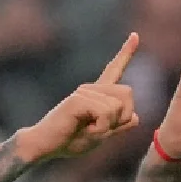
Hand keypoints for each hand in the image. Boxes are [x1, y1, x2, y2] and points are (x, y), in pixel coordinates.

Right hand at [15, 34, 140, 163]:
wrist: (45, 146)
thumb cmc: (69, 141)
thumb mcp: (100, 136)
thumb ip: (117, 127)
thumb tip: (136, 117)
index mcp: (97, 95)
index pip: (114, 70)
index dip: (126, 53)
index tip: (135, 35)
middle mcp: (91, 88)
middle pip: (127, 93)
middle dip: (123, 117)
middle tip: (102, 129)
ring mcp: (84, 92)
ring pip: (117, 107)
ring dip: (108, 127)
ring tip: (88, 131)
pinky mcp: (77, 99)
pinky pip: (105, 113)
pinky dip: (100, 129)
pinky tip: (85, 131)